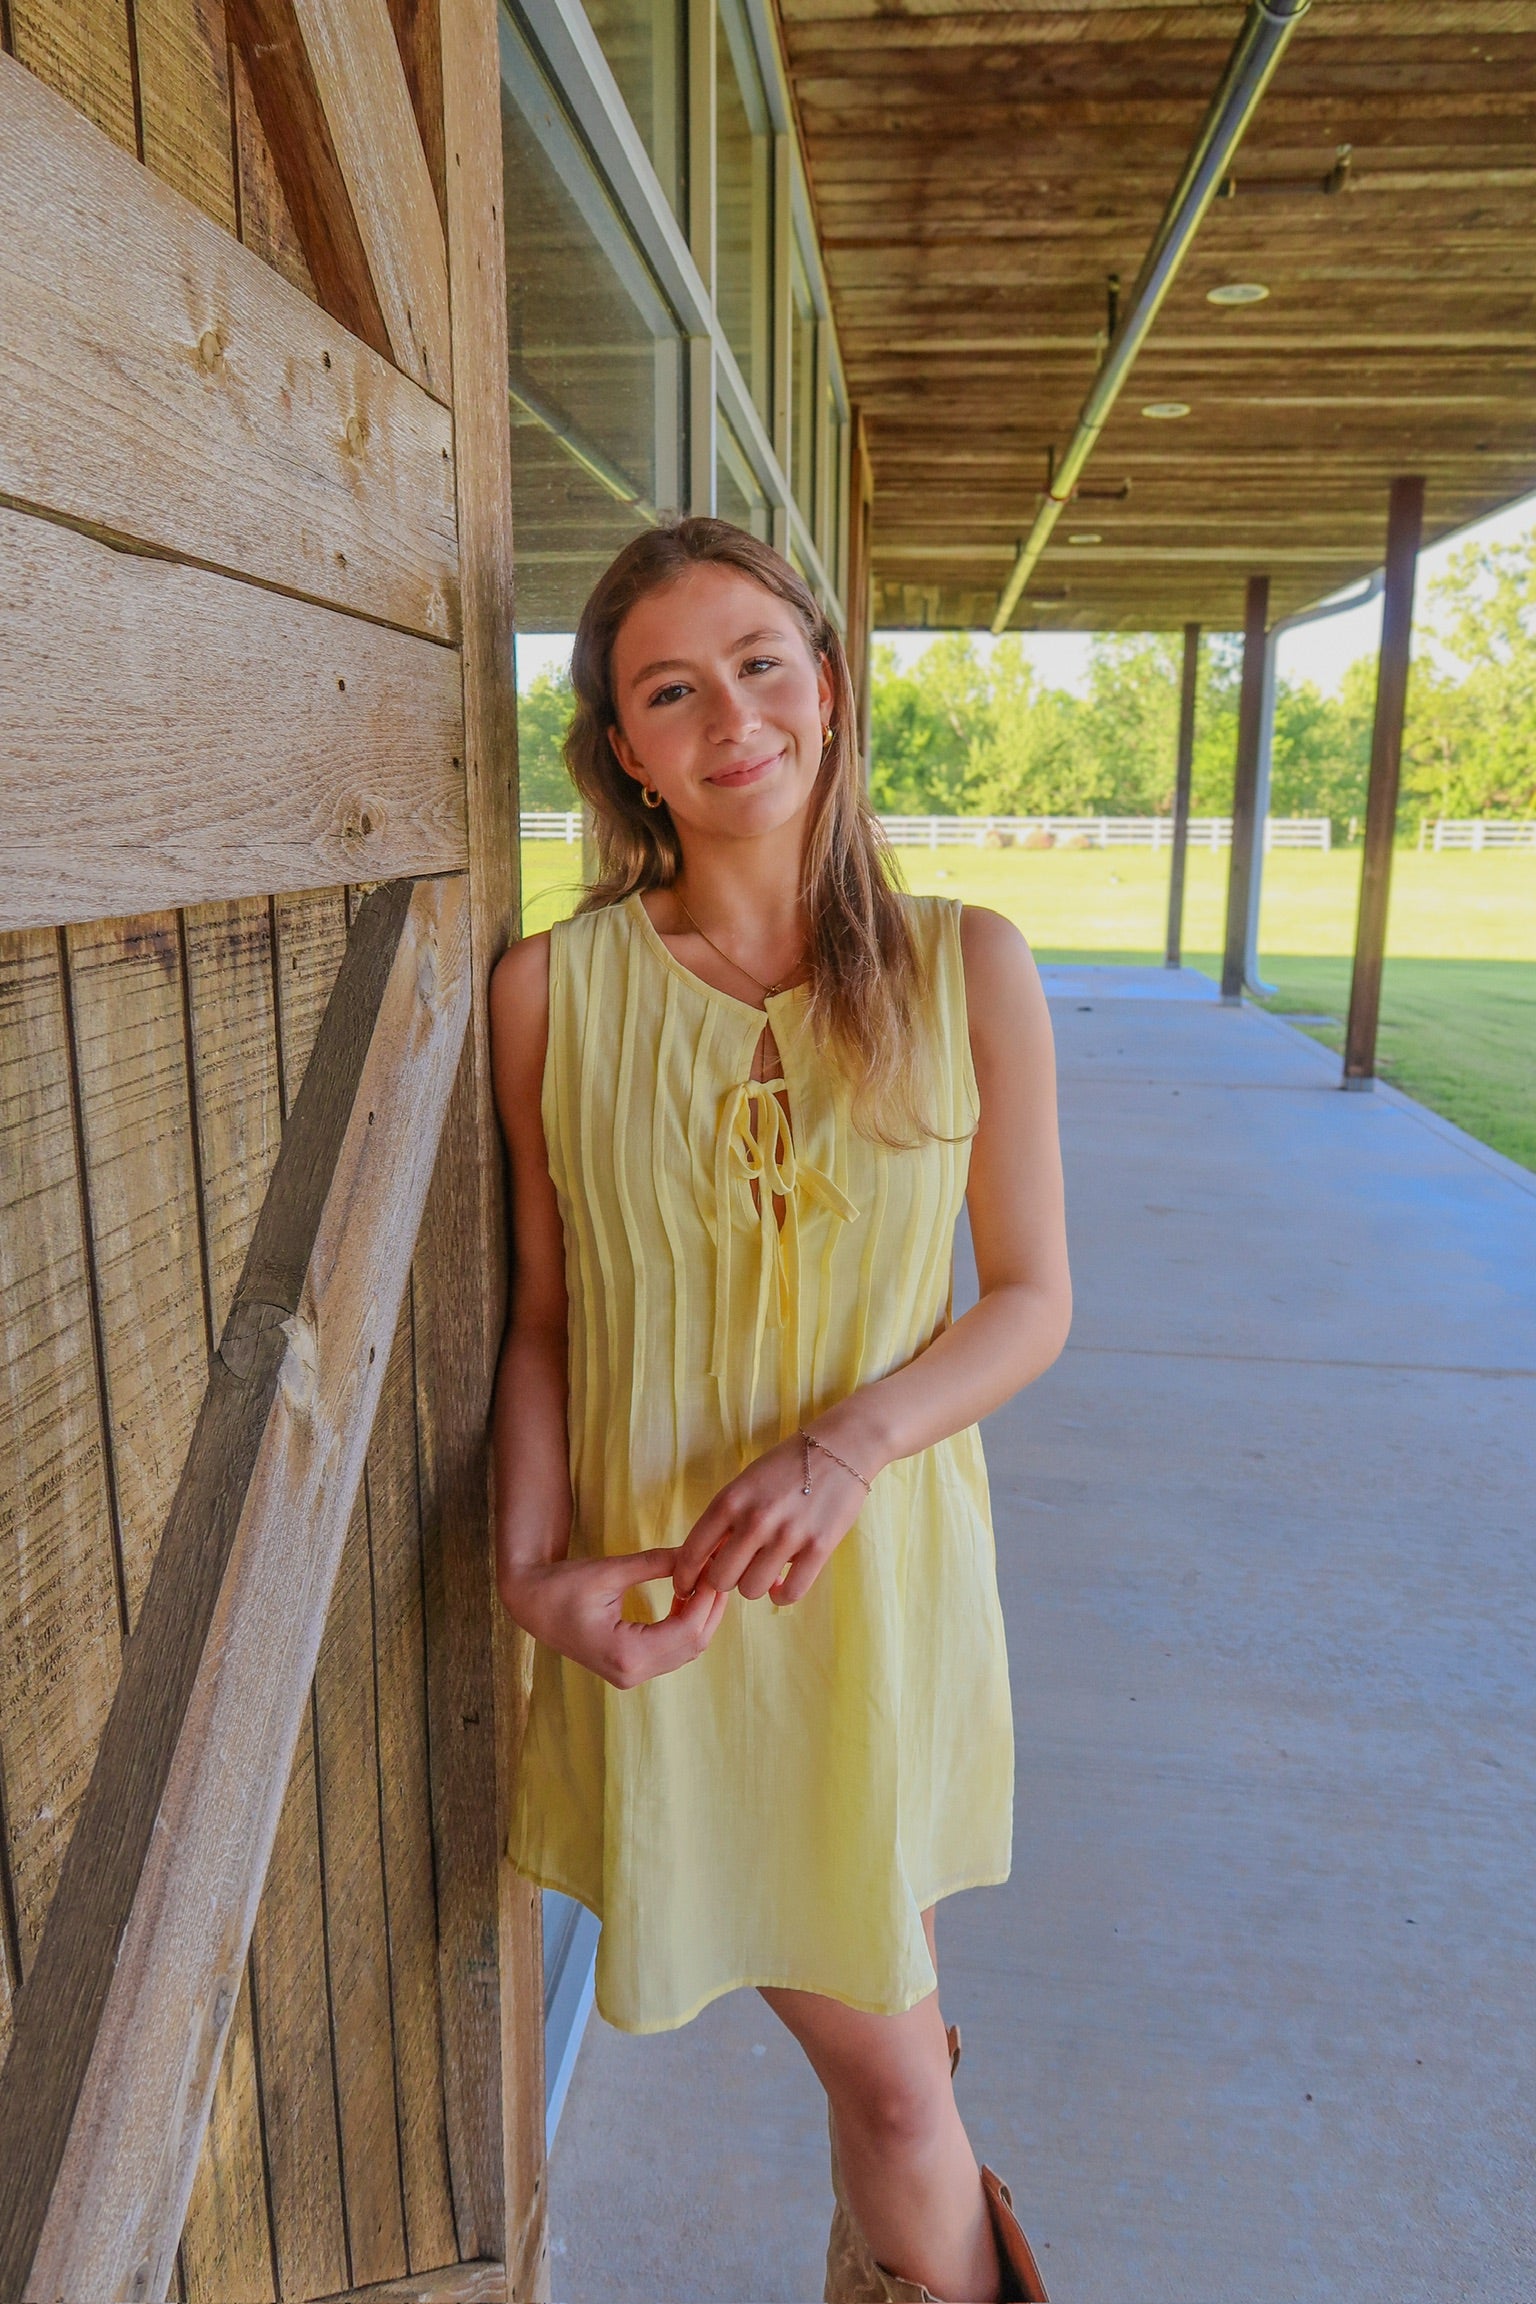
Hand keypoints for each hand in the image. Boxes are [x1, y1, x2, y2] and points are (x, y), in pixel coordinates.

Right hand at [500, 1550, 728, 1688]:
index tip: (717, 1566)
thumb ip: (655, 1563)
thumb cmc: (562, 1585)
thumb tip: (696, 1552)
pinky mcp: (629, 1670)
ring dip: (702, 1617)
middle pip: (694, 1645)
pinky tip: (685, 1596)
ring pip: (687, 1652)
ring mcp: (630, 1676)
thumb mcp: (609, 1570)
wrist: (530, 1604)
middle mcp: (631, 1673)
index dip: (709, 1596)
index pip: (688, 1629)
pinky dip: (686, 1625)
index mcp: (625, 1652)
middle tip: (720, 1571)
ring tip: (707, 1580)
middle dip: (711, 1607)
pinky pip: (672, 1652)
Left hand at [671, 1434, 870, 1607]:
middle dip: (727, 1579)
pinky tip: (784, 1582)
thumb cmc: (787, 1465)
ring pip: (752, 1590)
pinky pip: (790, 1593)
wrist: (840, 1448)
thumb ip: (726, 1519)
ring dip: (756, 1585)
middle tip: (740, 1569)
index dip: (686, 1576)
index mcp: (730, 1500)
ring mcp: (787, 1535)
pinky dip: (783, 1594)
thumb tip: (709, 1560)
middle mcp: (754, 1519)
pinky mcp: (818, 1548)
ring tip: (766, 1569)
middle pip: (721, 1579)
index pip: (692, 1552)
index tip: (688, 1586)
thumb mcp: (746, 1484)